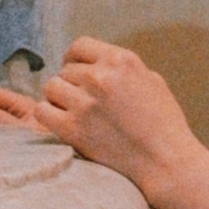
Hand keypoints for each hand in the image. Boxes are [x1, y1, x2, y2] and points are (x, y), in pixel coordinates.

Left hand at [28, 38, 195, 194]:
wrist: (165, 162)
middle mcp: (100, 77)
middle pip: (66, 70)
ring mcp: (85, 103)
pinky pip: (42, 111)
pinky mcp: (73, 129)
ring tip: (72, 112)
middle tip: (81, 101)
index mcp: (121, 60)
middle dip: (72, 84)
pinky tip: (61, 123)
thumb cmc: (164, 124)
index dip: (74, 58)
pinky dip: (49, 116)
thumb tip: (100, 65)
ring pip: (51, 88)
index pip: (80, 46)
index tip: (75, 70)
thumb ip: (123, 70)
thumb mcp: (152, 81)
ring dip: (59, 99)